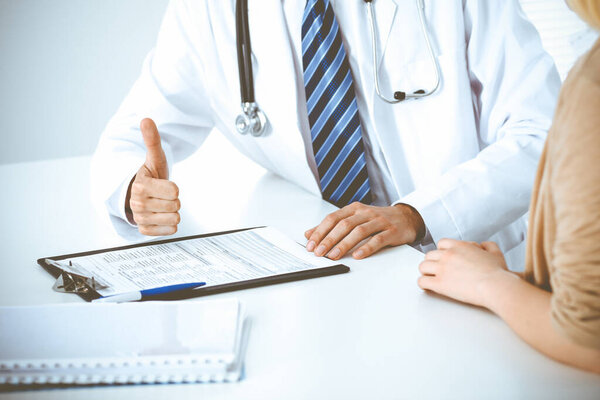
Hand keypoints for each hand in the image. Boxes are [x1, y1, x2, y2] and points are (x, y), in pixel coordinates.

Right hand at [126, 118, 180, 235]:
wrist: (139, 193)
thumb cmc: (150, 174)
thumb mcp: (154, 158)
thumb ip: (152, 140)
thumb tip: (146, 119)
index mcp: (141, 186)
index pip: (175, 191)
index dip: (175, 187)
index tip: (165, 184)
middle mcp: (137, 203)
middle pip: (176, 205)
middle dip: (174, 200)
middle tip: (163, 195)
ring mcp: (140, 218)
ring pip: (174, 219)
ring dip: (173, 212)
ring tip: (162, 204)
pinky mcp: (144, 230)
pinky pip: (170, 231)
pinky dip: (169, 225)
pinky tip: (161, 216)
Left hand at [304, 202, 424, 259]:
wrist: (406, 217)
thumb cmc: (377, 220)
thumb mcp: (354, 219)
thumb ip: (332, 227)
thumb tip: (309, 234)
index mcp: (354, 209)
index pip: (333, 218)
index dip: (320, 231)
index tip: (311, 245)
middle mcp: (365, 213)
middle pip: (344, 225)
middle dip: (329, 239)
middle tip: (319, 252)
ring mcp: (379, 221)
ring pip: (359, 231)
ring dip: (344, 244)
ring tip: (334, 255)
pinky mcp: (391, 231)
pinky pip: (377, 239)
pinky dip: (366, 248)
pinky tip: (358, 256)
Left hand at [417, 239, 511, 307]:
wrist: (495, 286)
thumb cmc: (497, 273)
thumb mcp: (495, 253)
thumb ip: (488, 246)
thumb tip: (483, 245)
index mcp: (459, 246)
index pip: (441, 243)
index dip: (442, 251)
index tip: (443, 258)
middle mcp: (448, 255)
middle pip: (429, 255)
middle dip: (432, 262)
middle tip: (435, 269)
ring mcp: (442, 269)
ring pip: (423, 266)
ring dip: (425, 272)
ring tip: (429, 277)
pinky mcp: (440, 284)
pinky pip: (422, 281)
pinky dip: (423, 284)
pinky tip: (427, 286)